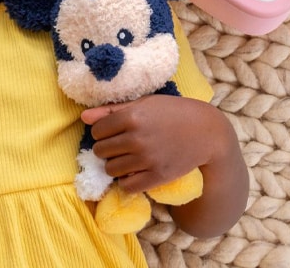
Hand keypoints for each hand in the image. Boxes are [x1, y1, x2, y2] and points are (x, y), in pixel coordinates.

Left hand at [81, 94, 219, 193]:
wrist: (207, 132)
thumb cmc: (174, 112)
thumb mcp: (145, 103)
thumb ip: (112, 110)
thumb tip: (83, 117)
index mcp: (132, 116)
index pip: (97, 131)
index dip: (103, 132)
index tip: (114, 132)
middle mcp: (136, 138)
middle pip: (101, 150)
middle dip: (107, 148)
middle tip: (121, 146)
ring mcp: (146, 159)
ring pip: (110, 169)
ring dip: (115, 165)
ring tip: (127, 158)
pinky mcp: (156, 176)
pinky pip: (126, 186)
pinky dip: (126, 181)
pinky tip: (135, 171)